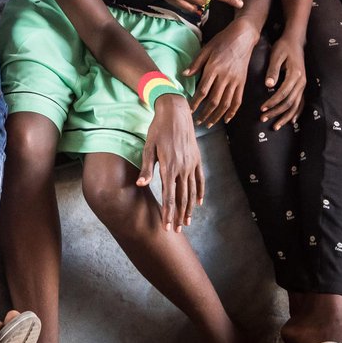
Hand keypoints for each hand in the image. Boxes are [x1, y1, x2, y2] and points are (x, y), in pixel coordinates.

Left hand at [137, 93, 203, 230]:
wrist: (176, 112)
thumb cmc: (158, 129)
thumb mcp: (148, 146)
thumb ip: (146, 168)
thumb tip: (142, 184)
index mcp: (169, 166)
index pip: (168, 196)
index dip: (168, 212)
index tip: (167, 226)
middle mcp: (182, 167)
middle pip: (181, 197)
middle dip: (178, 215)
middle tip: (176, 230)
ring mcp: (191, 164)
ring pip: (192, 191)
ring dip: (189, 208)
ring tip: (187, 222)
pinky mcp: (197, 159)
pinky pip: (200, 179)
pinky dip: (200, 192)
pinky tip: (198, 203)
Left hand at [184, 21, 259, 126]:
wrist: (242, 37)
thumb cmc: (222, 41)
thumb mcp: (206, 49)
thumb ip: (196, 64)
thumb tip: (184, 75)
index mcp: (214, 69)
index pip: (203, 91)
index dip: (195, 103)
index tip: (189, 110)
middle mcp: (225, 77)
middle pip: (214, 100)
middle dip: (205, 114)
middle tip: (197, 122)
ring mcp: (235, 81)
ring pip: (226, 103)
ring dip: (217, 116)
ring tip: (209, 124)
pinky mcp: (242, 82)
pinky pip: (238, 100)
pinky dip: (233, 111)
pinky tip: (226, 119)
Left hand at [258, 34, 306, 127]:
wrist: (295, 41)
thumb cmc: (283, 47)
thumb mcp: (276, 56)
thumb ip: (273, 71)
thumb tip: (268, 85)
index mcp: (295, 75)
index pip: (282, 93)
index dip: (272, 102)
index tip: (261, 109)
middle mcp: (301, 82)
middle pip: (289, 103)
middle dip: (276, 112)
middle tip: (263, 118)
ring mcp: (303, 85)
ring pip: (296, 105)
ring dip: (285, 116)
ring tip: (275, 126)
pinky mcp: (302, 86)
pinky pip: (301, 103)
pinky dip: (296, 113)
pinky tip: (291, 121)